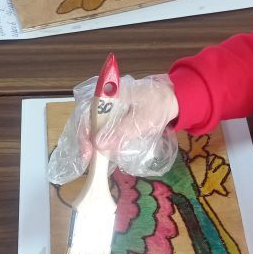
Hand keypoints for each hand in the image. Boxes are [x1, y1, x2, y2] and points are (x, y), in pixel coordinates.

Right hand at [47, 73, 179, 183]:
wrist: (169, 99)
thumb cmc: (157, 106)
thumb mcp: (143, 120)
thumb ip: (121, 132)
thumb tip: (98, 145)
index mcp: (109, 94)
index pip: (86, 112)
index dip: (84, 133)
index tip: (87, 152)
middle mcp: (103, 99)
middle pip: (85, 119)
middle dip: (84, 140)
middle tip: (87, 159)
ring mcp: (107, 107)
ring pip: (90, 124)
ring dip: (89, 141)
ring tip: (92, 158)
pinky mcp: (111, 116)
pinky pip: (98, 127)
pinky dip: (97, 139)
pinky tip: (99, 152)